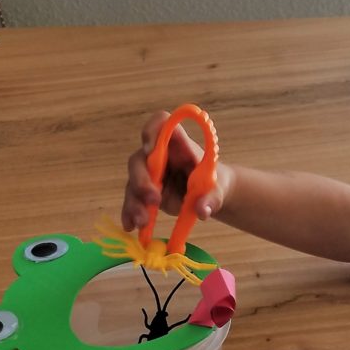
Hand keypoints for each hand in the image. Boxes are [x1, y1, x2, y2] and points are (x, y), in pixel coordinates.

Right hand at [121, 111, 233, 230]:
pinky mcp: (144, 193)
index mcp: (178, 143)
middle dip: (142, 179)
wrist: (209, 197)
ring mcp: (149, 174)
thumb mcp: (219, 190)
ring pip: (133, 183)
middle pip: (140, 159)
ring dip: (135, 202)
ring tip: (142, 222)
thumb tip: (202, 211)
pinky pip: (133, 201)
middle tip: (154, 200)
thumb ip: (212, 198)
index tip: (151, 148)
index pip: (161, 124)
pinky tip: (130, 226)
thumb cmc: (213, 184)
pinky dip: (130, 213)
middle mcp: (159, 155)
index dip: (153, 131)